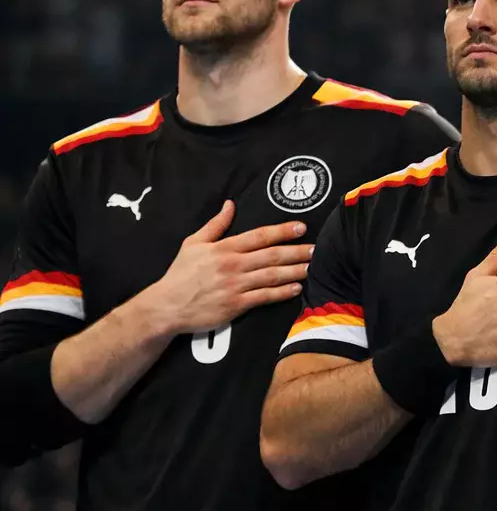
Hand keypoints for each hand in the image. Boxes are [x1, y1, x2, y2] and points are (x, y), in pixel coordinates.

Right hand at [138, 201, 311, 335]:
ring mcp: (235, 285)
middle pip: (272, 255)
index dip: (282, 231)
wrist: (166, 306)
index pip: (259, 236)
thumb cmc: (180, 274)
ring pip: (272, 276)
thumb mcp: (193, 243)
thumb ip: (215, 225)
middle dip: (297, 251)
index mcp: (224, 248)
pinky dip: (282, 293)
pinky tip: (296, 289)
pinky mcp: (236, 305)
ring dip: (295, 271)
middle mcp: (232, 265)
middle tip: (316, 248)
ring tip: (312, 267)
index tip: (301, 227)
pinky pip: (264, 297)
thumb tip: (230, 204)